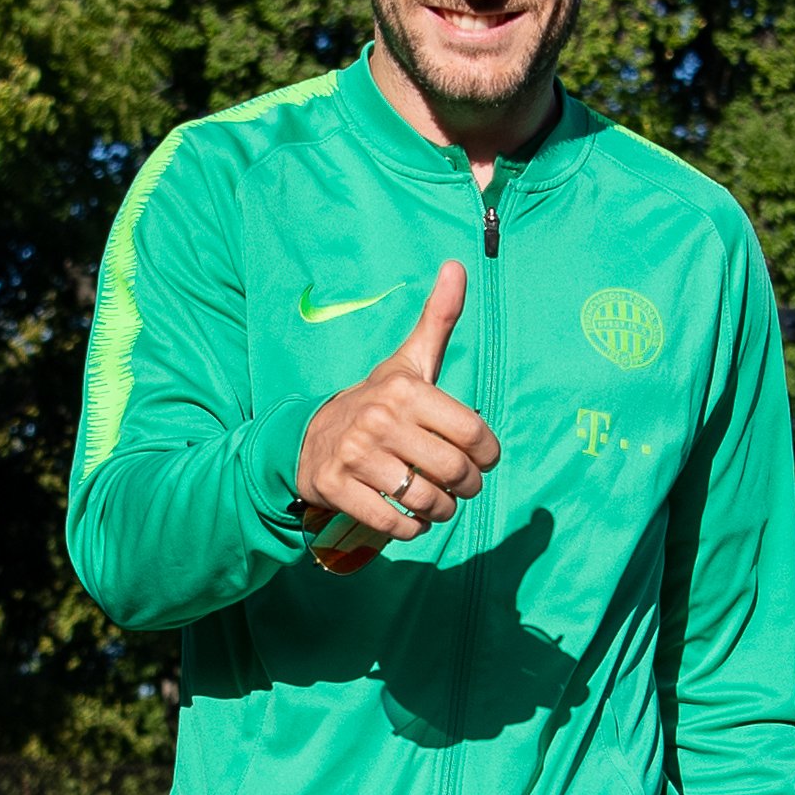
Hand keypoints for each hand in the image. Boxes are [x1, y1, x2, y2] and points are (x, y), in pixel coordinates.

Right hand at [295, 261, 498, 572]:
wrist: (306, 437)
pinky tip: (411, 518)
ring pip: (426, 501)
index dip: (488, 456)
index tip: (483, 460)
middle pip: (454, 472)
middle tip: (461, 488)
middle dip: (467, 488)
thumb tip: (458, 265)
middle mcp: (379, 420)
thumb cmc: (376, 401)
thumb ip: (438, 319)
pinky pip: (393, 522)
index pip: (473, 434)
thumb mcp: (408, 361)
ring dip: (441, 511)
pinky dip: (410, 529)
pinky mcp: (337, 488)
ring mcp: (355, 455)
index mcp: (404, 389)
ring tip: (438, 504)